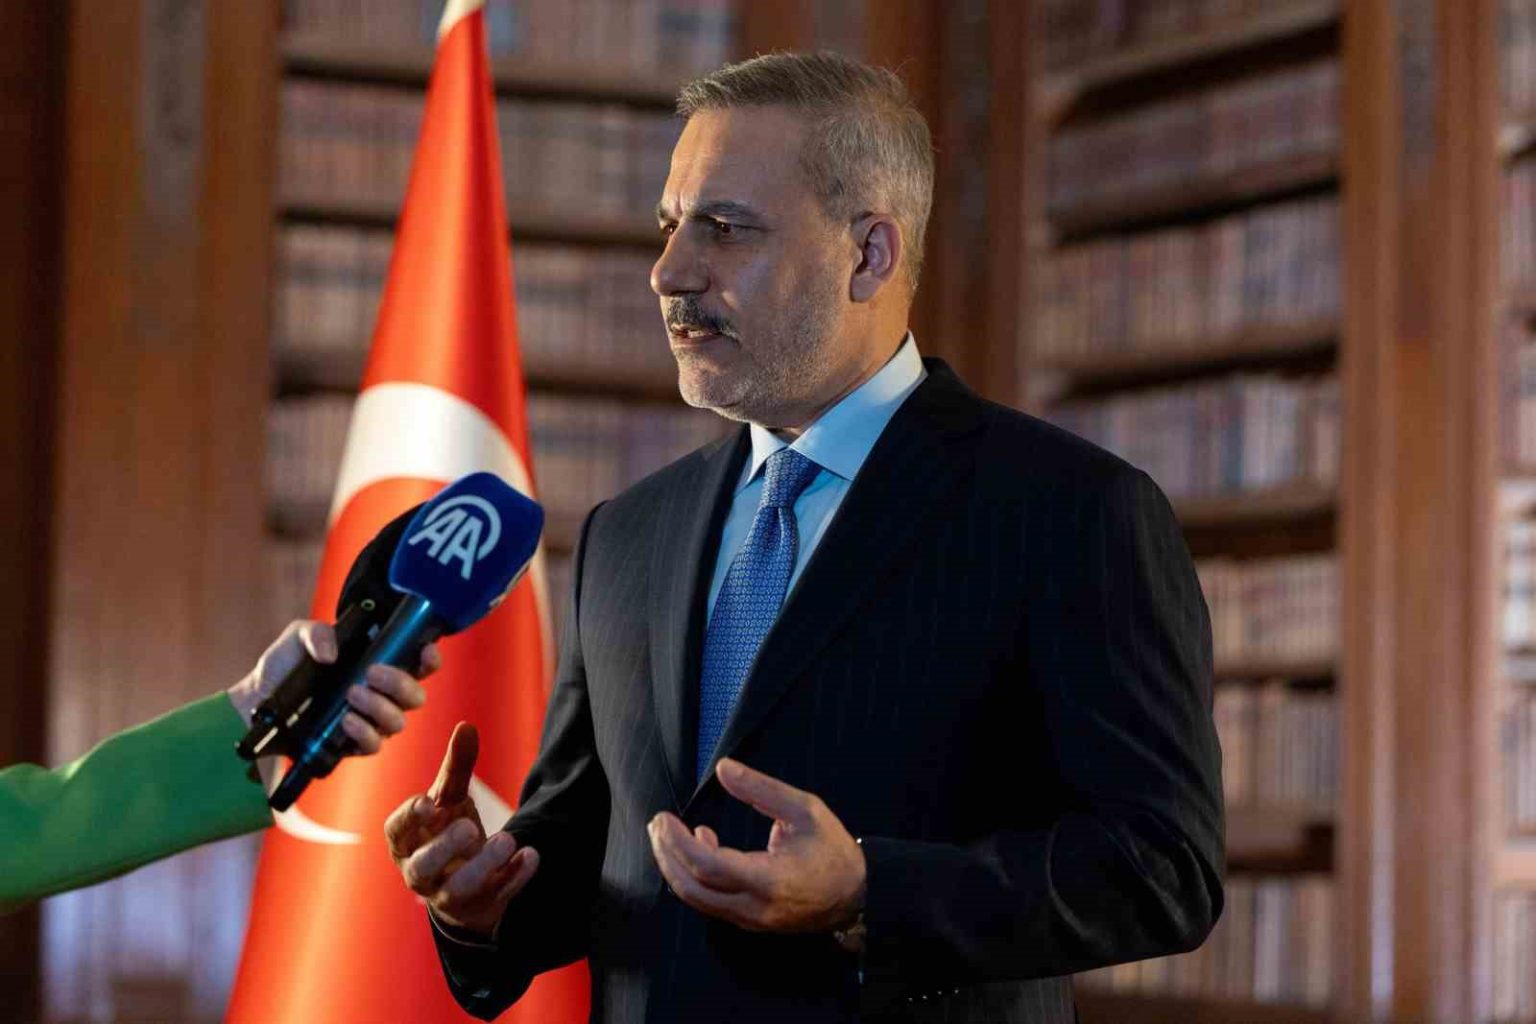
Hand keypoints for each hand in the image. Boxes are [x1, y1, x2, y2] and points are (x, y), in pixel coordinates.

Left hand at [226, 619, 438, 753]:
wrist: (255, 700)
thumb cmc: (284, 666)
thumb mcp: (298, 637)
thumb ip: (318, 633)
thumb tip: (333, 655)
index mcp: (378, 664)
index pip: (418, 663)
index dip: (429, 658)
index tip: (424, 652)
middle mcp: (380, 694)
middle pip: (415, 696)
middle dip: (401, 684)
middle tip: (371, 673)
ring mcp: (368, 721)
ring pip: (398, 722)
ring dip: (380, 707)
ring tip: (351, 695)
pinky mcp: (352, 745)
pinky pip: (373, 744)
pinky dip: (363, 732)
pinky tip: (345, 720)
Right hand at [385, 722, 540, 936]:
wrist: (468, 883)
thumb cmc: (447, 831)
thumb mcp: (450, 799)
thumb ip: (456, 766)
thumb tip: (466, 726)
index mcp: (406, 842)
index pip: (396, 831)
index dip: (409, 817)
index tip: (429, 803)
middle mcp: (421, 872)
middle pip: (422, 868)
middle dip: (444, 849)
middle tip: (470, 828)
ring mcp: (449, 895)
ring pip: (458, 890)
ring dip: (483, 866)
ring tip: (507, 839)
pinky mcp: (480, 906)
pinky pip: (496, 897)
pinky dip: (515, 878)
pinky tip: (531, 856)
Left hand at [647, 758, 865, 934]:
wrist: (858, 895)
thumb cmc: (833, 850)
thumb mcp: (804, 809)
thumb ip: (762, 789)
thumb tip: (723, 768)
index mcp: (768, 879)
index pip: (707, 866)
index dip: (678, 842)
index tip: (664, 818)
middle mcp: (753, 906)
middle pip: (692, 888)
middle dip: (666, 855)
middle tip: (657, 824)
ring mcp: (750, 919)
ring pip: (697, 900)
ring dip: (675, 867)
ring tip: (668, 834)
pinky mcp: (750, 921)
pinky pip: (711, 902)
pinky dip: (695, 876)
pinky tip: (701, 844)